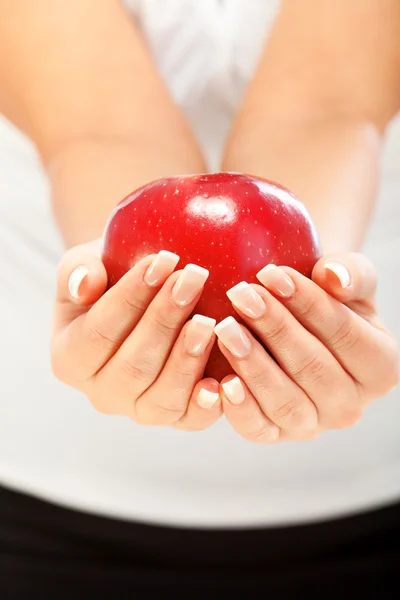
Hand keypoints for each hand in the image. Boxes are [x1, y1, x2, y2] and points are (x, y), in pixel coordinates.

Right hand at [51, 240, 221, 429]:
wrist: (144, 300)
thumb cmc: (113, 279)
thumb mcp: (86, 265)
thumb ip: (77, 271)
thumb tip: (86, 286)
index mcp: (71, 359)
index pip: (99, 331)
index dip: (131, 297)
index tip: (164, 260)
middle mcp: (102, 393)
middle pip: (134, 365)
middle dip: (166, 319)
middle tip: (194, 279)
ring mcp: (139, 410)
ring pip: (162, 397)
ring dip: (187, 358)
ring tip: (209, 320)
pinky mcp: (176, 418)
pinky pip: (191, 420)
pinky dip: (207, 404)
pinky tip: (223, 380)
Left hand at [214, 253, 398, 442]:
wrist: (298, 325)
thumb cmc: (327, 299)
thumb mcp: (349, 280)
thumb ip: (351, 274)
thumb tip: (335, 277)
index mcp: (380, 368)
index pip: (345, 334)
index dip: (308, 303)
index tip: (271, 274)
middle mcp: (351, 405)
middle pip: (313, 369)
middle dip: (274, 328)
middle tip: (241, 295)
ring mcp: (313, 425)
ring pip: (286, 402)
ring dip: (254, 364)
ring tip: (226, 328)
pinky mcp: (276, 434)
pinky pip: (258, 429)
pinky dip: (240, 409)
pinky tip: (222, 381)